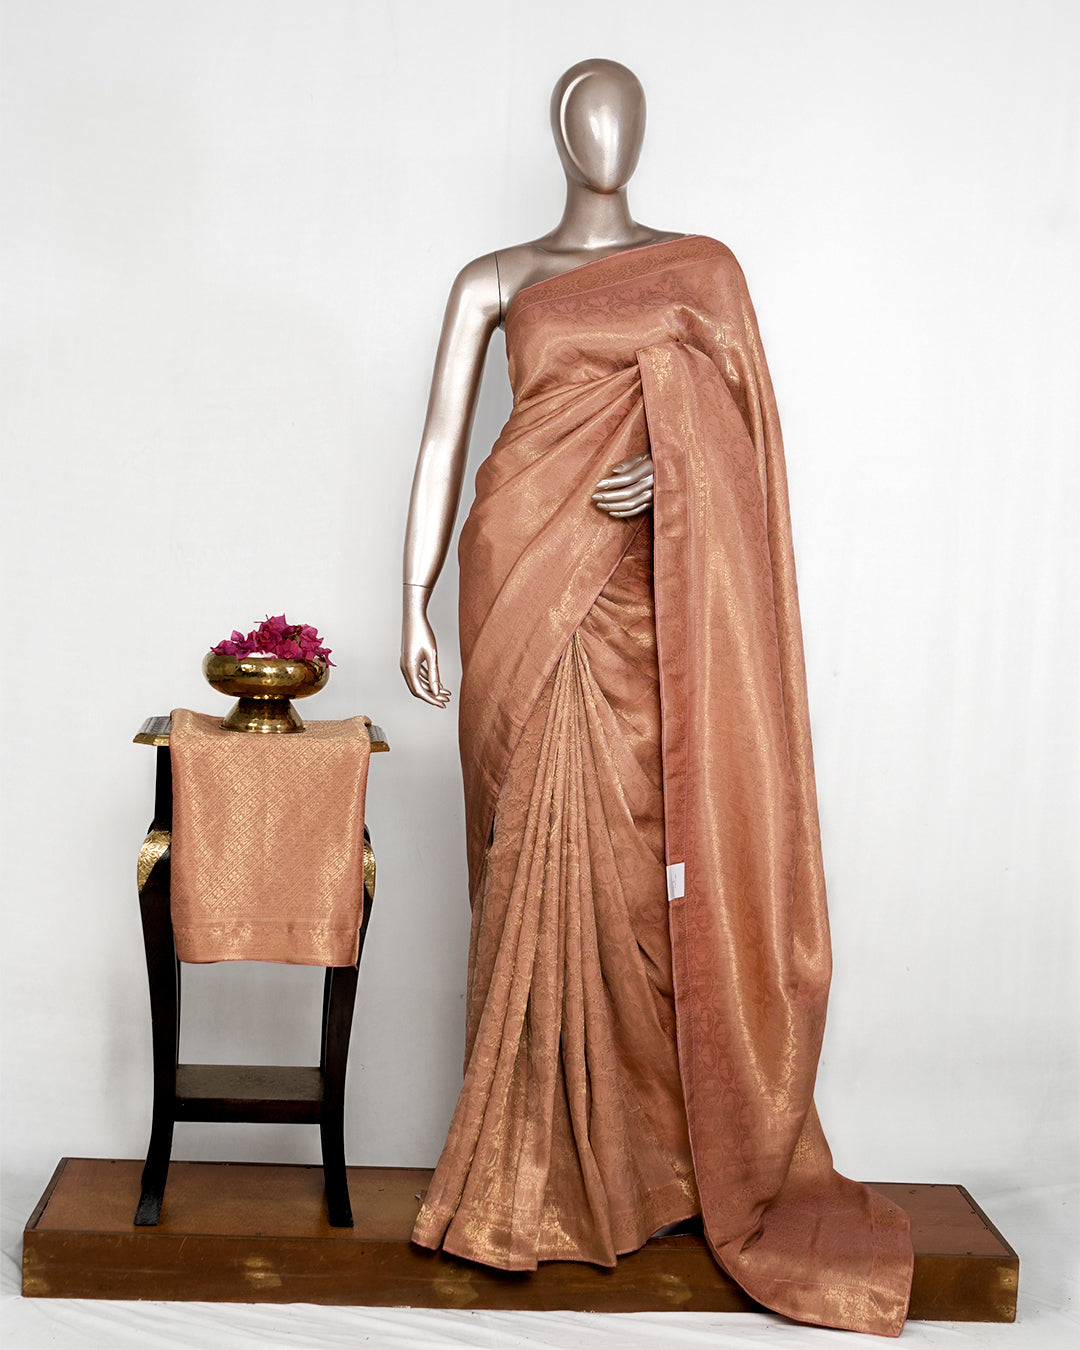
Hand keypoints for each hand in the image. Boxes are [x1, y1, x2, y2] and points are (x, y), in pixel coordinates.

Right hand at [401, 585, 450, 706]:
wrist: (413, 617)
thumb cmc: (423, 633)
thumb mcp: (432, 655)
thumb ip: (434, 674)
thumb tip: (436, 690)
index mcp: (409, 668)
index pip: (420, 691)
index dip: (432, 700)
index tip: (443, 704)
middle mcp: (405, 668)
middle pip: (418, 689)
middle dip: (432, 696)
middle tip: (446, 700)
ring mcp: (405, 664)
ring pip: (417, 682)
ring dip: (431, 688)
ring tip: (446, 692)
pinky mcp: (408, 660)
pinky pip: (417, 675)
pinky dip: (427, 680)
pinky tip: (437, 682)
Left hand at [592, 453, 653, 517]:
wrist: (669, 471)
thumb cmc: (651, 462)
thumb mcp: (642, 457)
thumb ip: (628, 463)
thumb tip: (614, 471)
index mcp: (650, 469)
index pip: (628, 478)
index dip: (613, 482)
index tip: (598, 484)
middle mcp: (653, 483)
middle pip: (628, 493)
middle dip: (609, 496)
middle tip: (594, 496)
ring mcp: (653, 495)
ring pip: (631, 504)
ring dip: (613, 506)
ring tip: (600, 505)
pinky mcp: (652, 504)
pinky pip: (636, 511)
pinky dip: (623, 513)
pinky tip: (611, 512)